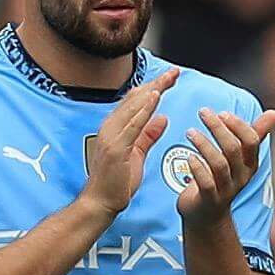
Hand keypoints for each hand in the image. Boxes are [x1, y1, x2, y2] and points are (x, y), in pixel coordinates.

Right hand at [80, 66, 182, 218]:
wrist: (100, 203)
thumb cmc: (116, 182)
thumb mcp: (138, 154)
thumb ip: (148, 135)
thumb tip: (162, 118)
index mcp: (115, 127)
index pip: (135, 101)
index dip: (153, 88)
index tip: (169, 78)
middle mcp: (110, 127)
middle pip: (135, 98)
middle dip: (156, 84)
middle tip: (174, 72)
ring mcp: (111, 136)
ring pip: (134, 106)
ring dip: (152, 91)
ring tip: (168, 78)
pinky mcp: (115, 148)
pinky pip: (132, 124)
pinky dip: (144, 109)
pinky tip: (155, 98)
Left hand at [174, 104, 272, 224]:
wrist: (207, 215)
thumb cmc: (222, 179)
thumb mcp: (239, 157)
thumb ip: (255, 134)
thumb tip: (274, 113)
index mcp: (249, 164)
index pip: (251, 141)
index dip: (237, 125)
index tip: (221, 113)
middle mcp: (241, 177)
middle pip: (233, 149)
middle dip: (218, 128)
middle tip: (203, 112)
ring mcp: (226, 189)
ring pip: (219, 164)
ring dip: (204, 145)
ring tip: (190, 132)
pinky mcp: (209, 200)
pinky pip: (206, 183)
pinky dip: (198, 168)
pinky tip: (189, 157)